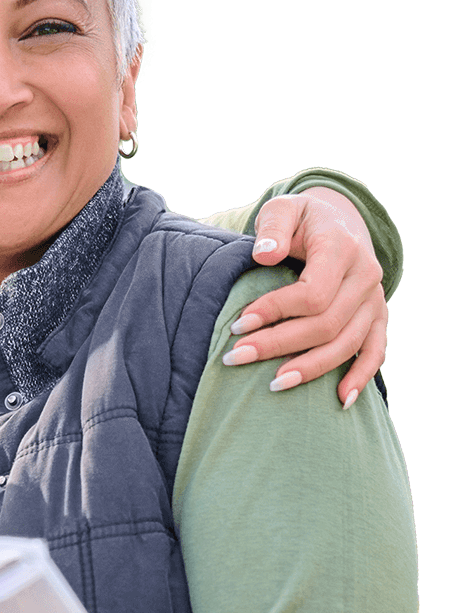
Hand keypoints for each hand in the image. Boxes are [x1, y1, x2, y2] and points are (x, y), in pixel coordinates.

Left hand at [222, 187, 386, 408]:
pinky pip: (375, 352)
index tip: (237, 324)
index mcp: (342, 248)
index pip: (312, 292)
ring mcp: (375, 300)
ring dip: (310, 368)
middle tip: (235, 358)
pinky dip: (360, 377)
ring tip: (271, 384)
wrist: (336, 222)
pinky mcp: (378, 317)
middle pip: (326, 323)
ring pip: (347, 343)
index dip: (275, 311)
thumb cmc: (299, 220)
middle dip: (279, 345)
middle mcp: (365, 276)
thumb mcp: (282, 210)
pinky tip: (339, 402)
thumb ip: (273, 227)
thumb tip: (265, 253)